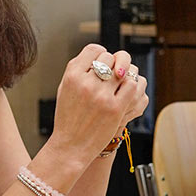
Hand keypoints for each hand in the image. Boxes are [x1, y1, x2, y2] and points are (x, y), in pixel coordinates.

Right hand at [51, 45, 147, 166]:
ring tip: (119, 82)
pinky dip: (131, 86)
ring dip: (124, 74)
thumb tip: (99, 55)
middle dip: (112, 64)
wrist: (71, 145)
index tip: (103, 61)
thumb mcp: (64, 89)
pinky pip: (131, 86)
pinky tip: (124, 92)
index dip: (101, 54)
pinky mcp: (115, 108)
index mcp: (72, 76)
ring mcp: (101, 96)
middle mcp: (86, 83)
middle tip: (111, 74)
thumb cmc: (68, 118)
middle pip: (109, 58)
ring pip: (123, 71)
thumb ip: (79, 70)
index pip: (94, 50)